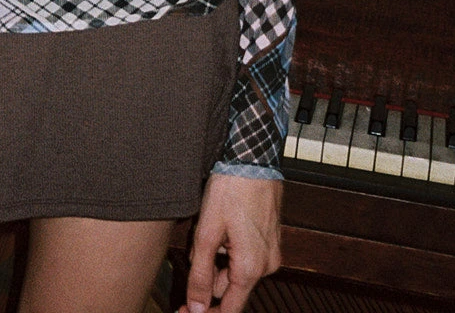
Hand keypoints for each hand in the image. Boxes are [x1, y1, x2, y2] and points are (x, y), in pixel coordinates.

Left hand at [177, 172, 281, 312]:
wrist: (253, 157)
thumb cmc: (231, 189)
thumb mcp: (207, 233)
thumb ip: (200, 275)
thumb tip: (196, 308)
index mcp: (251, 268)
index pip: (229, 309)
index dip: (204, 312)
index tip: (183, 311)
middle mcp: (267, 265)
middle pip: (230, 287)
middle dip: (208, 274)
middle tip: (194, 247)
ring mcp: (271, 250)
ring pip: (236, 268)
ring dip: (218, 257)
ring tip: (209, 226)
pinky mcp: (270, 237)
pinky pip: (246, 253)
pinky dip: (229, 245)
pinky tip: (220, 223)